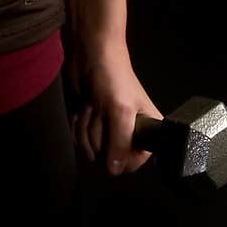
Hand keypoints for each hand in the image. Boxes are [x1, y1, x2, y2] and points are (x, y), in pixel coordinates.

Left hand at [64, 39, 164, 177]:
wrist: (89, 55)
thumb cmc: (112, 77)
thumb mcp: (121, 111)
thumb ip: (121, 143)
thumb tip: (115, 170)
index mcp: (148, 129)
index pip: (135, 161)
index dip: (122, 154)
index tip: (115, 135)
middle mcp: (129, 133)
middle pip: (108, 157)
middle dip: (99, 134)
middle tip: (102, 110)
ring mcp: (107, 130)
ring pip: (91, 149)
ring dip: (87, 126)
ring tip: (93, 105)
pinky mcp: (90, 125)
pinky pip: (79, 139)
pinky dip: (78, 124)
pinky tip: (83, 107)